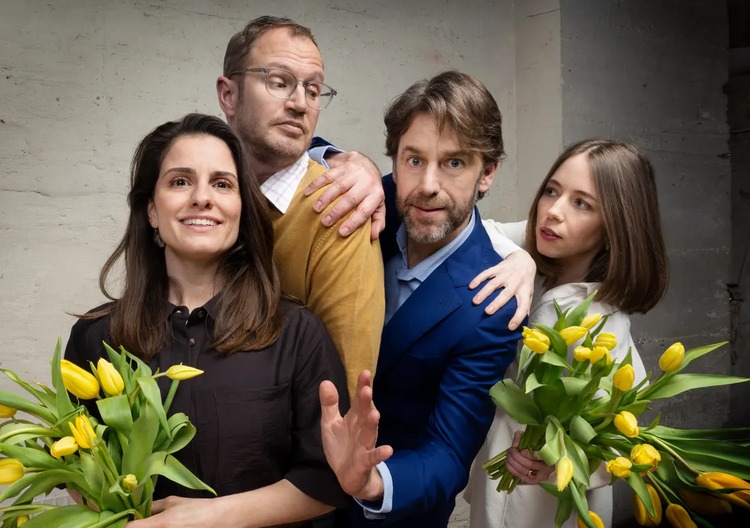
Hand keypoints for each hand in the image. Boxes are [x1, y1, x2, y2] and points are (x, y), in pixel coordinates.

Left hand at [126, 496, 224, 527]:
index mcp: (159, 524)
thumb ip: (153, 507)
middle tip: (134, 520)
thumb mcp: (173, 502)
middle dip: (132, 527)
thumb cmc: (196, 509)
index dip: (119, 524)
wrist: (218, 519)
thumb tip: (138, 510)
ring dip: (144, 527)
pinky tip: (159, 525)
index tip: (114, 520)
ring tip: (146, 521)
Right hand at [304, 151, 385, 239]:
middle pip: (350, 198)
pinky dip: (316, 184)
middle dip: (336, 211)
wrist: (367, 164)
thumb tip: (373, 236)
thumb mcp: (379, 206)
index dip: (353, 222)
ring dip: (325, 198)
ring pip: (338, 186)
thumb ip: (378, 222)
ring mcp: (353, 173)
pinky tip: (307, 193)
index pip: (365, 211)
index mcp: (376, 195)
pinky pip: (327, 175)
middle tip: (325, 222)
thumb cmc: (371, 191)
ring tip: (316, 209)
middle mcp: (366, 182)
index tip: (341, 233)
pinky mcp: (341, 167)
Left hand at [319, 371, 392, 500]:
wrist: (347, 475)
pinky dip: (380, 453)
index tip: (365, 372)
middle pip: (365, 413)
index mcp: (354, 417)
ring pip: (370, 432)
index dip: (362, 386)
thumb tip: (325, 381)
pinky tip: (388, 450)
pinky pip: (373, 457)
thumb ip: (329, 404)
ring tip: (375, 413)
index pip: (358, 399)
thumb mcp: (330, 423)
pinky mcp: (365, 461)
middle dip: (366, 402)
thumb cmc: (341, 445)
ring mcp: (365, 444)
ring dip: (372, 424)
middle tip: (367, 389)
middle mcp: (362, 428)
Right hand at [469, 250, 535, 329]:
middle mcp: (516, 282)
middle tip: (487, 312)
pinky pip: (487, 273)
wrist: (524, 260)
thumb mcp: (529, 293)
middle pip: (506, 294)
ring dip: (484, 293)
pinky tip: (471, 286)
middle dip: (496, 303)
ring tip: (475, 302)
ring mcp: (506, 274)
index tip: (511, 327)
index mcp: (524, 291)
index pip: (523, 306)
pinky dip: (478, 279)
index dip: (518, 317)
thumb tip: (522, 324)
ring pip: (494, 284)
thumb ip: (526, 306)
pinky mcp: (498, 268)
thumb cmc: (525, 281)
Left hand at [505, 431, 553, 484]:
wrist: (541, 462)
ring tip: (508, 455)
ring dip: (512, 462)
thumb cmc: (538, 449)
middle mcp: (547, 469)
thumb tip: (516, 440)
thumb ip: (523, 437)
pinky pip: (520, 476)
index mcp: (551, 456)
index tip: (521, 450)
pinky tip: (508, 462)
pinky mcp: (532, 481)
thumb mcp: (533, 440)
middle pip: (529, 464)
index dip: (528, 454)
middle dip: (516, 456)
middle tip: (510, 449)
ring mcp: (540, 477)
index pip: (540, 456)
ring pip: (523, 471)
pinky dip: (512, 469)